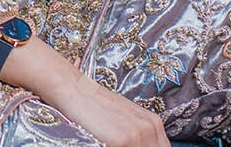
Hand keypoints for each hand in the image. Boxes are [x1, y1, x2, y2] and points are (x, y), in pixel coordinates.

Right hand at [45, 70, 169, 146]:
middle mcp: (150, 128)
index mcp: (154, 123)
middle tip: (121, 146)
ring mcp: (137, 135)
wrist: (76, 91)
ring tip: (112, 144)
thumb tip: (143, 144)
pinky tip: (106, 144)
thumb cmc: (97, 105)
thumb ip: (140, 134)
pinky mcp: (122, 141)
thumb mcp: (126, 118)